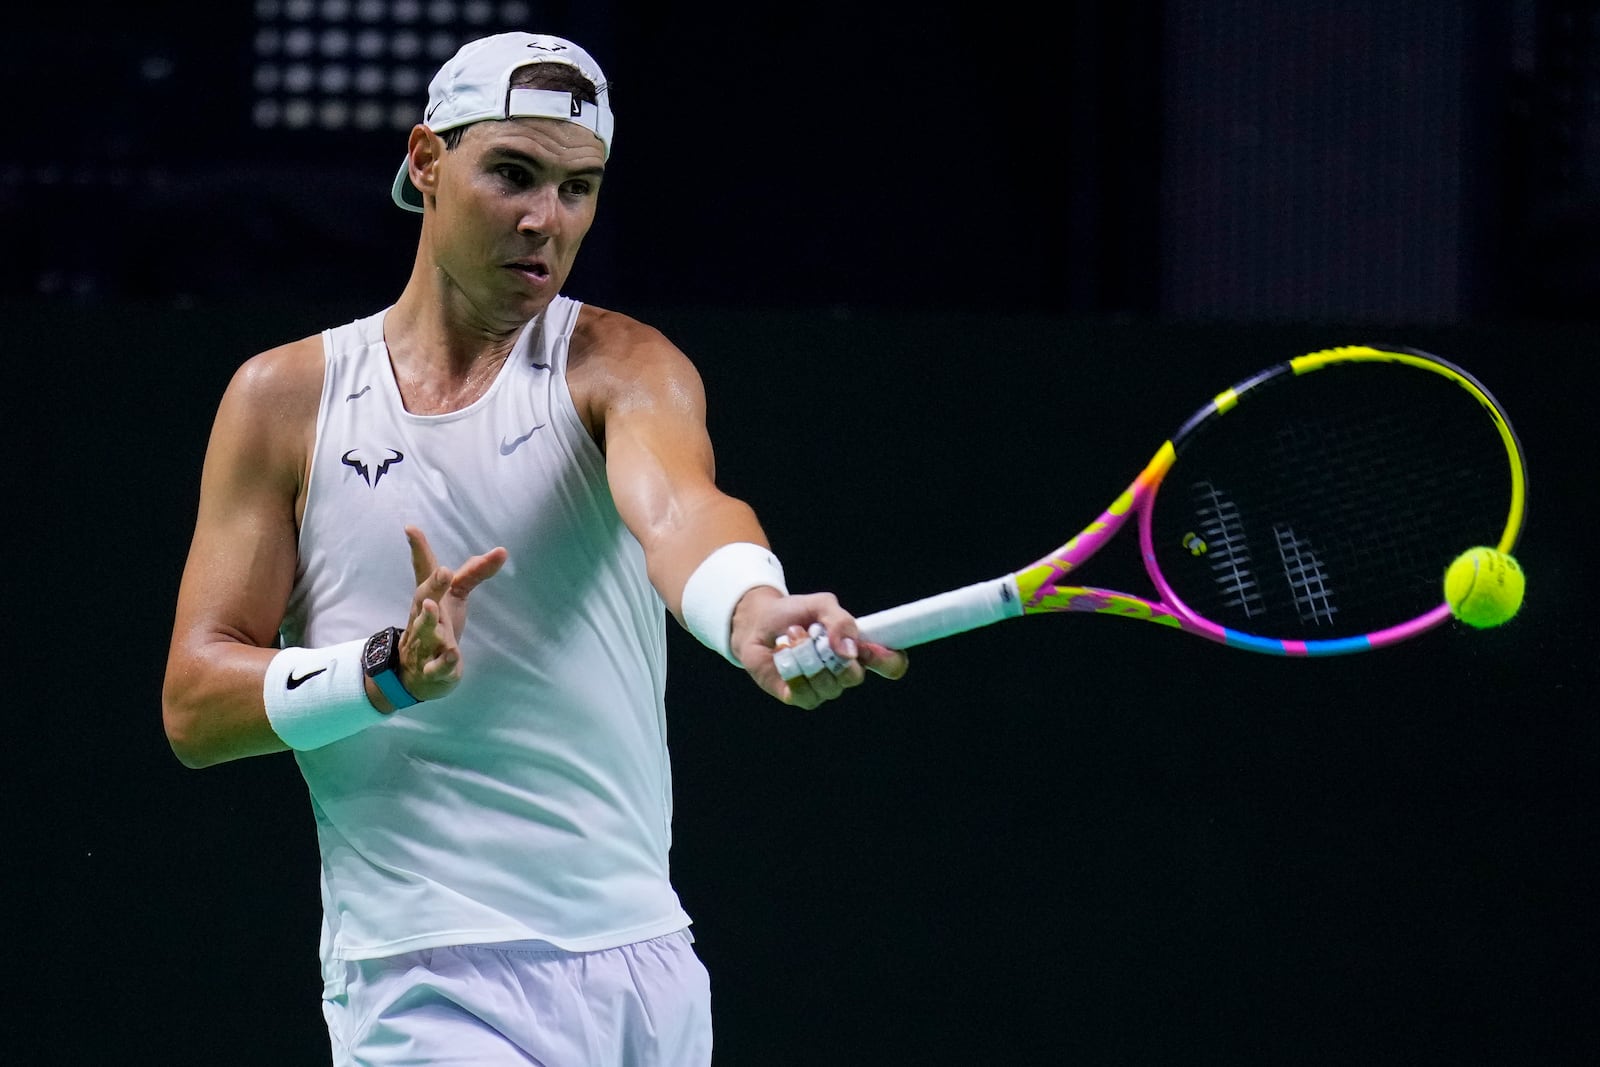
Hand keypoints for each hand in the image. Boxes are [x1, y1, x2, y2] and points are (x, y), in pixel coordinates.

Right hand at [398, 525, 508, 700]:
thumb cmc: (438, 627)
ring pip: (424, 631)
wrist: (416, 675)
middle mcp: (424, 617)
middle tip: (444, 572)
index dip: (419, 550)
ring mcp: (426, 644)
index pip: (424, 572)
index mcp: (429, 598)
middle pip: (424, 598)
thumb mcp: (455, 598)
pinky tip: (453, 655)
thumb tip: (500, 551)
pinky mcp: (433, 670)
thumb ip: (473, 575)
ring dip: (428, 620)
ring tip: (432, 606)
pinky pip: (436, 666)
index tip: (411, 528)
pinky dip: (443, 662)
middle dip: (433, 585)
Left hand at [731, 590, 908, 709]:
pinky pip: (804, 694)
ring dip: (806, 657)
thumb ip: (841, 621)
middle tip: (812, 633)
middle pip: (854, 677)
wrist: (757, 621)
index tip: (870, 648)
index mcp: (857, 650)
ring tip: (791, 637)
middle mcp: (843, 672)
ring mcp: (822, 687)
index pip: (891, 664)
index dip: (889, 661)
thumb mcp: (821, 605)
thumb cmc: (793, 613)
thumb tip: (849, 650)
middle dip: (832, 654)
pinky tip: (782, 656)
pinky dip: (791, 671)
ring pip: (827, 685)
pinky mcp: (799, 696)